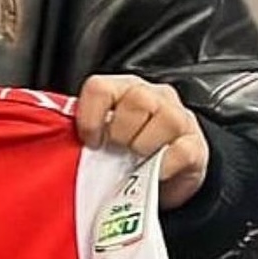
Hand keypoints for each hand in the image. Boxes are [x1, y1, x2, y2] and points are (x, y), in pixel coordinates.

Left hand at [75, 74, 208, 209]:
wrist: (168, 168)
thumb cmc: (129, 147)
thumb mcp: (105, 135)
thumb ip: (89, 132)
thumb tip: (60, 147)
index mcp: (121, 88)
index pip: (100, 87)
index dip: (91, 116)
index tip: (91, 140)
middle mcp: (152, 94)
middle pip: (136, 100)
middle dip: (121, 133)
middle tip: (117, 150)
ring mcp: (178, 116)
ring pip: (163, 119)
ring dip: (144, 147)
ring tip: (136, 159)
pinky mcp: (196, 143)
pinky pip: (181, 151)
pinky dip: (164, 166)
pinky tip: (155, 171)